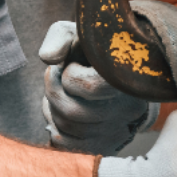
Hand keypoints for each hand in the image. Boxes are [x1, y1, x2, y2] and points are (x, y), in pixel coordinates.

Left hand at [39, 21, 154, 154]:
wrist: (122, 69)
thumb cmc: (95, 48)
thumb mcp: (80, 32)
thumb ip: (60, 37)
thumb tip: (47, 58)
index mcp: (126, 77)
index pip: (90, 86)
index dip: (70, 74)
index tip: (72, 64)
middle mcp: (128, 109)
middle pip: (71, 112)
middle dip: (53, 91)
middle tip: (57, 76)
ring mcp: (118, 130)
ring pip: (66, 127)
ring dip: (51, 107)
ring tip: (59, 90)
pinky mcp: (107, 145)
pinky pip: (65, 144)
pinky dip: (53, 126)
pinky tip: (59, 110)